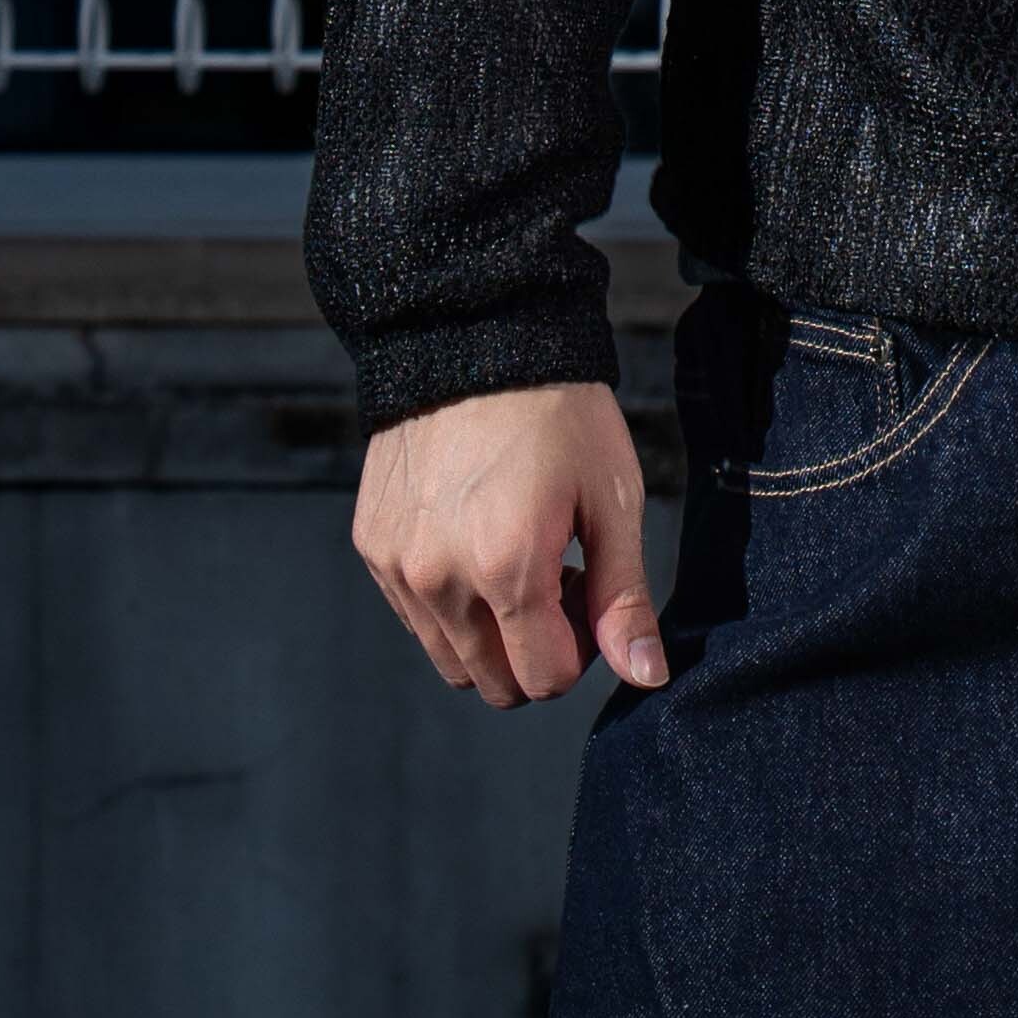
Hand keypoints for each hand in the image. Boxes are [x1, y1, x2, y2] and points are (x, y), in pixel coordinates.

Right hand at [353, 379, 667, 706]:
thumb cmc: (558, 411)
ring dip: (489, 632)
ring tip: (514, 555)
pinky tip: (473, 536)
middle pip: (493, 683)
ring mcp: (396, 564)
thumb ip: (624, 597)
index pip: (544, 679)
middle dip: (535, 649)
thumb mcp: (612, 498)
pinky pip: (413, 615)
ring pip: (449, 658)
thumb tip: (646, 676)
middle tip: (556, 575)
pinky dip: (448, 601)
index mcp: (507, 569)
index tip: (586, 589)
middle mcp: (439, 578)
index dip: (580, 650)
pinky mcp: (372, 545)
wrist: (475, 334)